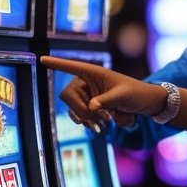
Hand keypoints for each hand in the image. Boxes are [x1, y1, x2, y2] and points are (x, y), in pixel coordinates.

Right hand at [41, 56, 167, 131]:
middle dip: (82, 110)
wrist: (145, 103)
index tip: (42, 59)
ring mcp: (86, 96)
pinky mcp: (89, 107)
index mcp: (93, 72)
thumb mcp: (123, 96)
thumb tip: (90, 107)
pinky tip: (99, 127)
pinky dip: (88, 122)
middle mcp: (86, 82)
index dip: (57, 64)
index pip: (71, 66)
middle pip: (68, 96)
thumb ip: (106, 101)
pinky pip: (79, 116)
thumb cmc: (136, 93)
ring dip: (86, 118)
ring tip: (104, 124)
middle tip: (101, 119)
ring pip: (73, 109)